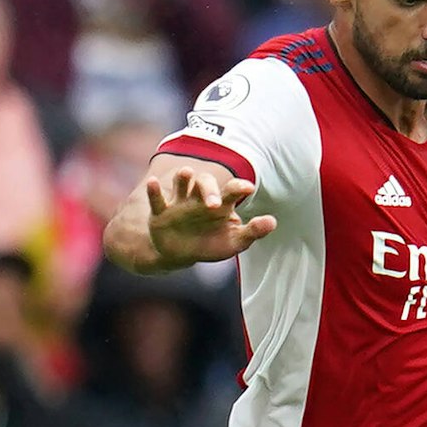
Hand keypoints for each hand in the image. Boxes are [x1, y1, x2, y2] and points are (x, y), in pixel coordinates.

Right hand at [144, 166, 274, 264]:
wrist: (181, 254)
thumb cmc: (211, 244)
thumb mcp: (234, 241)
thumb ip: (253, 231)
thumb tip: (273, 221)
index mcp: (221, 204)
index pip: (231, 191)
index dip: (239, 188)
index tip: (248, 188)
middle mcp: (199, 199)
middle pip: (204, 184)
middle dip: (209, 190)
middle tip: (215, 204)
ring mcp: (179, 205)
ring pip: (180, 185)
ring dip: (183, 179)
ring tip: (187, 172)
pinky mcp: (161, 214)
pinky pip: (157, 201)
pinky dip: (154, 192)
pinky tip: (153, 182)